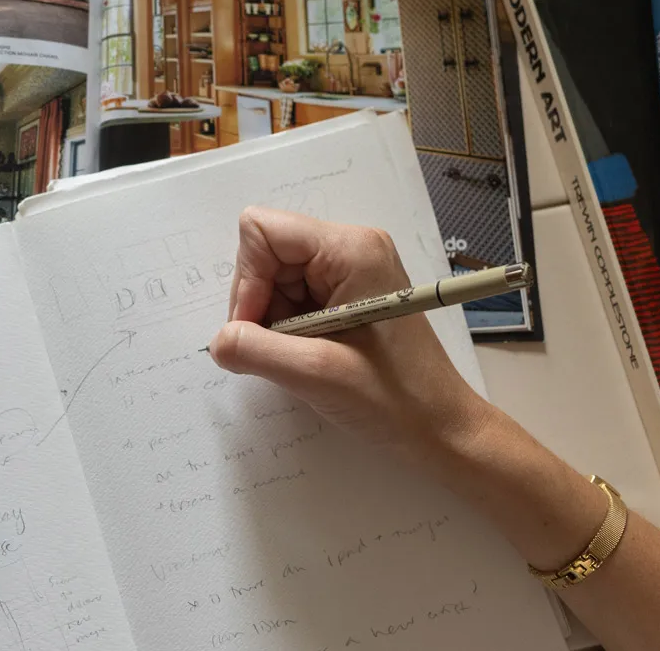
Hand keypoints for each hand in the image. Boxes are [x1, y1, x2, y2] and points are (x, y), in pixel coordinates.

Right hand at [206, 208, 490, 466]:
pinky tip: (311, 356)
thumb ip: (257, 350)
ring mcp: (351, 269)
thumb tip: (218, 341)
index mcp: (350, 249)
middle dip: (259, 304)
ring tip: (304, 358)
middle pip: (267, 254)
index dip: (246, 280)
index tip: (254, 331)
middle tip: (282, 352)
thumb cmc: (394, 400)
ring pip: (276, 278)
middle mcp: (351, 247)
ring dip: (274, 322)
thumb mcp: (318, 375)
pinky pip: (295, 296)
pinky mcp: (349, 293)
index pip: (262, 231)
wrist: (441, 429)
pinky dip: (288, 329)